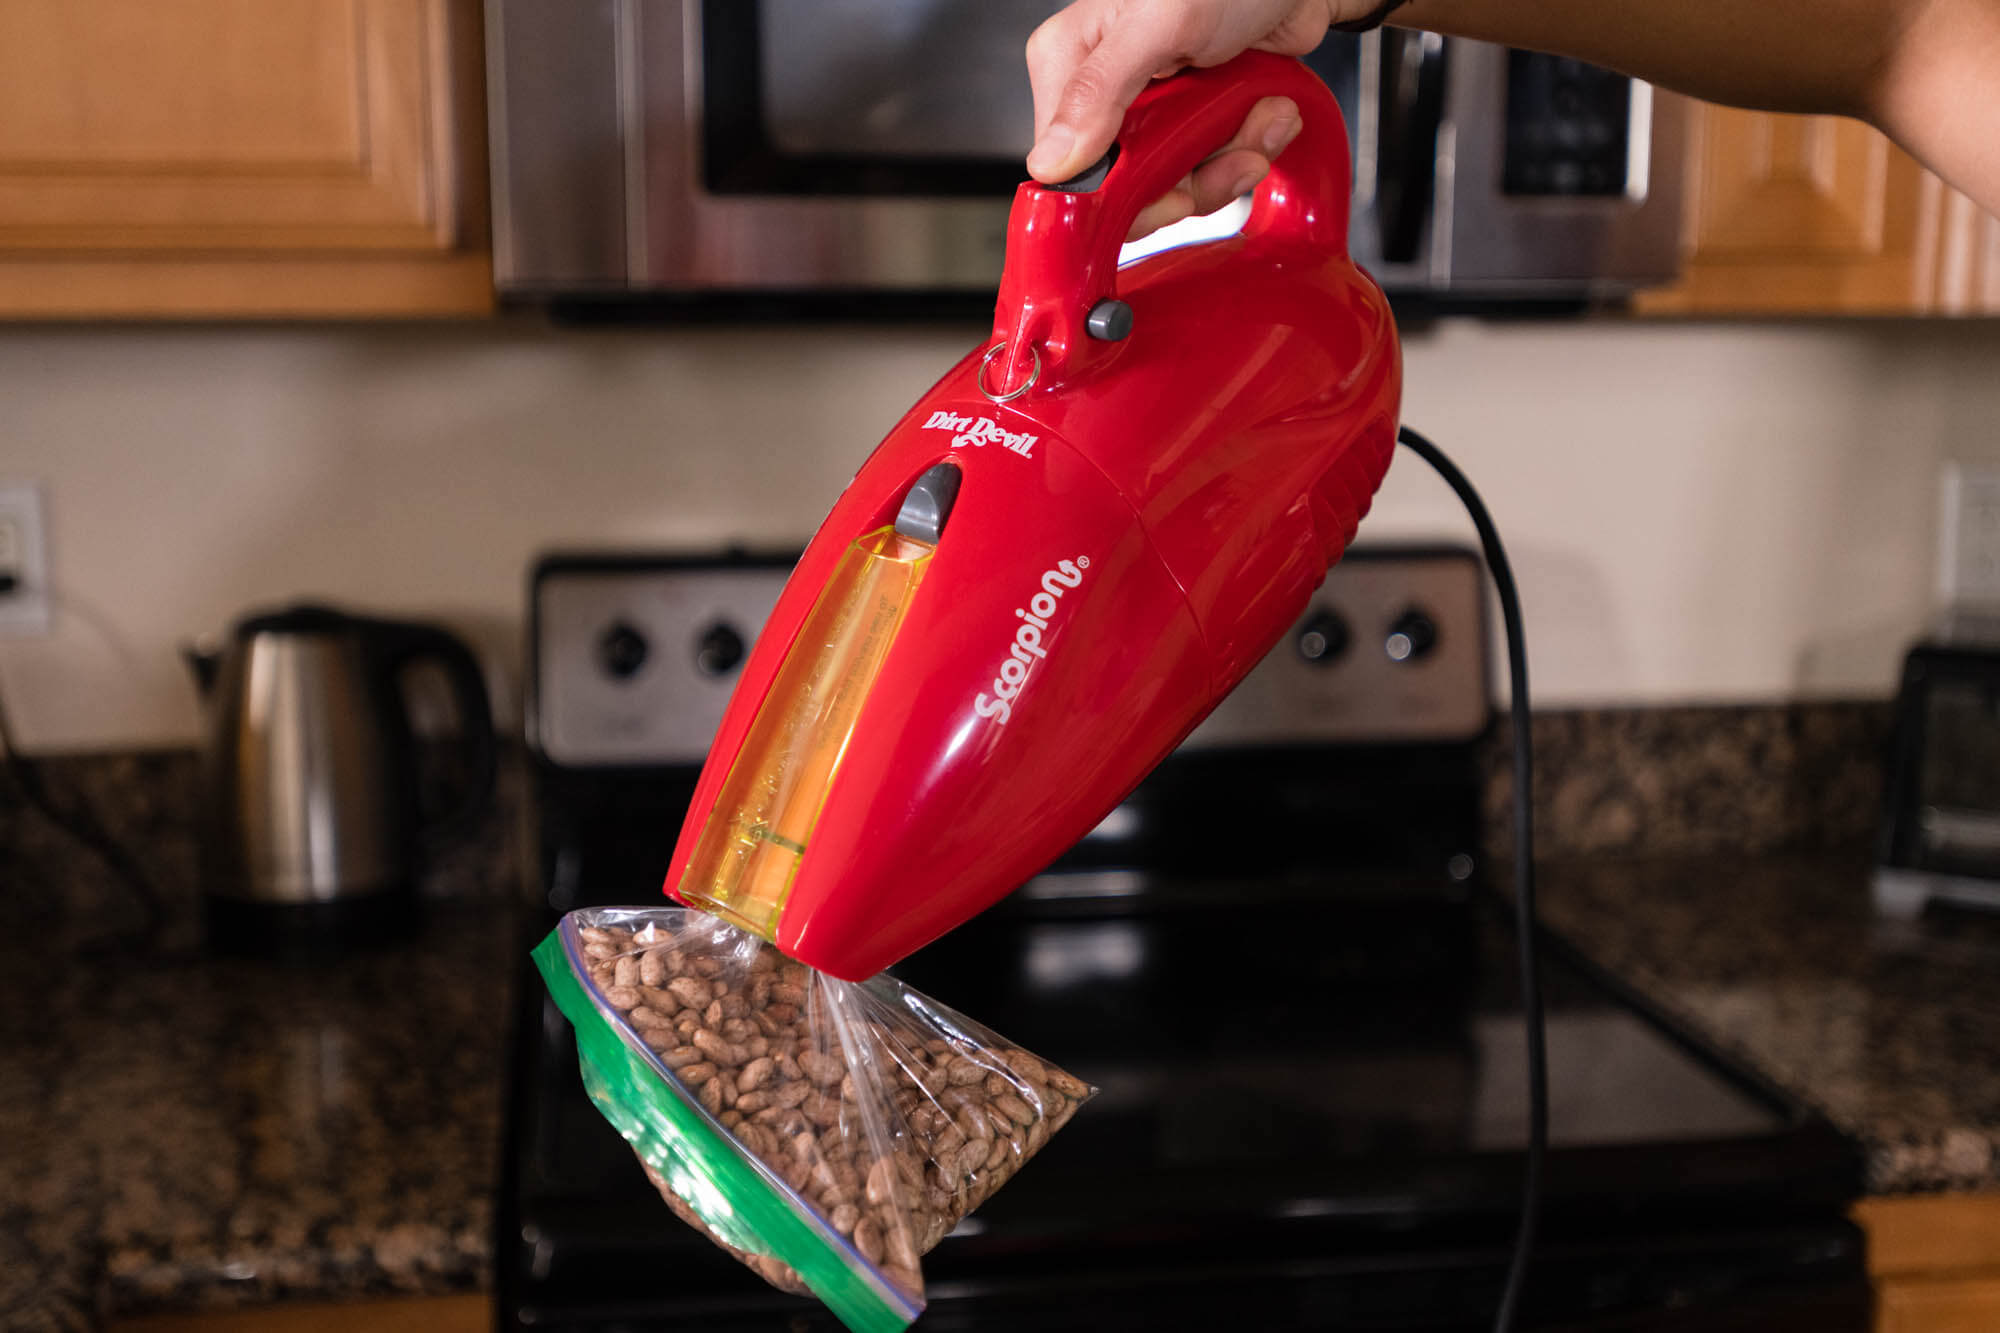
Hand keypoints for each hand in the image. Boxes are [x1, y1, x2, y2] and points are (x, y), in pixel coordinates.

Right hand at [1025, 0, 1366, 237]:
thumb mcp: (1159, 22)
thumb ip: (1098, 91)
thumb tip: (1050, 163)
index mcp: (1071, 64)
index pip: (1069, 168)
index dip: (1121, 198)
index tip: (1173, 196)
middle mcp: (1104, 93)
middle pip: (1127, 187)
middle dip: (1192, 180)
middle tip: (1236, 153)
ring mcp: (1152, 109)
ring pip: (1177, 183)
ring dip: (1234, 161)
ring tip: (1264, 117)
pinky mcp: (1195, 117)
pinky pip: (1214, 166)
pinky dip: (1252, 147)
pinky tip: (1271, 112)